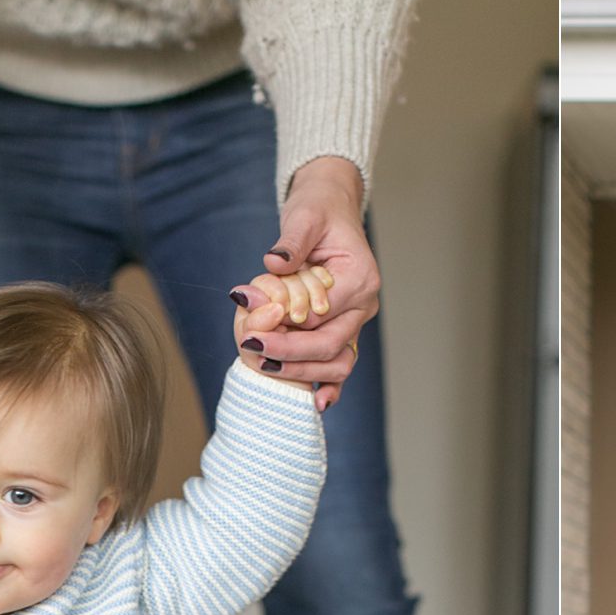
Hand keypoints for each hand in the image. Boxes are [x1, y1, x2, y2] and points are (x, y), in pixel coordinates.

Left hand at [244, 156, 379, 410]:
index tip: (251, 327)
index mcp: (360, 279)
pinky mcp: (344, 329)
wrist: (331, 210)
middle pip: (330, 344)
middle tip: (253, 351)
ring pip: (336, 362)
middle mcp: (363, 305)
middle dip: (290, 354)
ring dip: (302, 372)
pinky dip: (329, 386)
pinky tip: (316, 404)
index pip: (322, 314)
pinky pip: (339, 363)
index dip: (286, 324)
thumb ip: (292, 242)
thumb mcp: (304, 216)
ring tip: (266, 369)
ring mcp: (356, 321)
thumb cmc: (319, 211)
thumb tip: (274, 263)